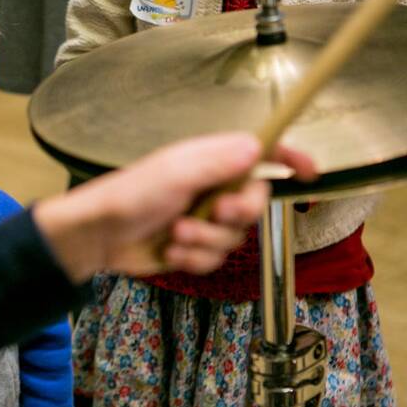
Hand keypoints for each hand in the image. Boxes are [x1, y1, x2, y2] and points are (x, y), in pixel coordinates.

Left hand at [32, 132, 316, 281]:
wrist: (97, 237)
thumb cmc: (129, 195)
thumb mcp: (174, 173)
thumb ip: (216, 162)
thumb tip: (256, 146)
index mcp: (210, 160)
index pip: (259, 153)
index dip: (287, 158)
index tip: (309, 171)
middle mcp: (211, 187)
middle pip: (255, 202)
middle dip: (239, 213)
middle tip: (216, 212)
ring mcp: (203, 218)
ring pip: (235, 237)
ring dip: (206, 240)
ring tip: (176, 233)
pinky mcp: (193, 247)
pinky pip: (215, 259)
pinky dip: (194, 258)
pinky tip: (171, 250)